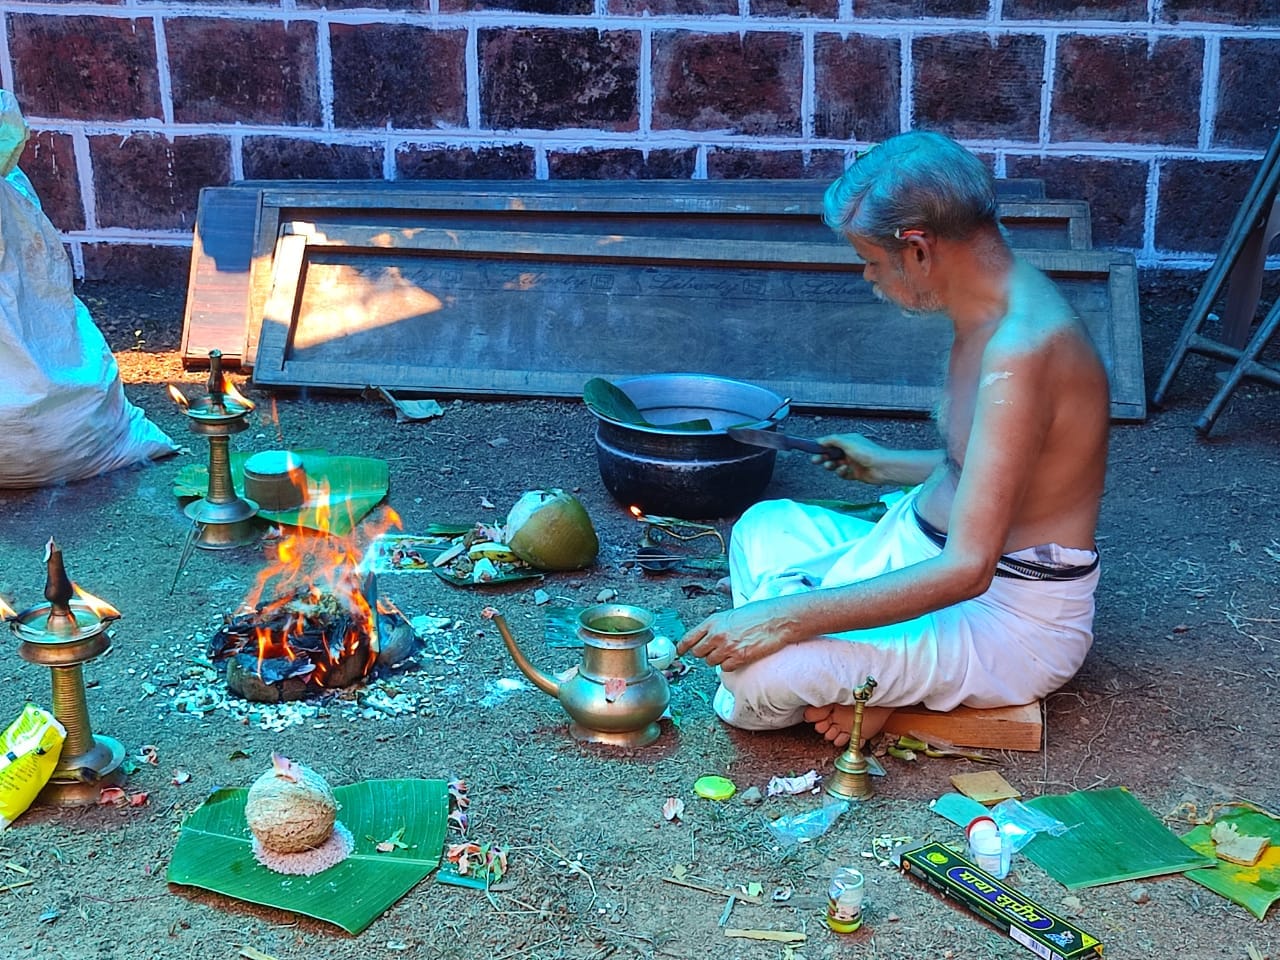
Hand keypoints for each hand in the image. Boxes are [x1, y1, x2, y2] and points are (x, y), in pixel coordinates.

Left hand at [676, 598, 799, 671]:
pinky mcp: (738, 658)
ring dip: (718, 659)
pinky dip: (729, 665)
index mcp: (714, 621)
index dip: (683, 647)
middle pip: (698, 653)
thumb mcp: (733, 613)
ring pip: (711, 662)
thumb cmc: (760, 613)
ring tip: (731, 651)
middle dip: (704, 653)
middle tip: (715, 650)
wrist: (778, 619)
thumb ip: (718, 624)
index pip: (690, 637)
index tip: (680, 651)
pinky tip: (738, 657)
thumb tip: (711, 635)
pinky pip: (725, 668)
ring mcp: (727, 647)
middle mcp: (717, 634)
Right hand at [814, 433, 891, 483]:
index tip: (812, 449)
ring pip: (836, 464)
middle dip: (823, 457)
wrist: (882, 468)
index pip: (831, 442)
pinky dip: (841, 473)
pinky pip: (843, 474)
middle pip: (832, 454)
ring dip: (831, 465)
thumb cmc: (868, 453)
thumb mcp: (847, 442)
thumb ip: (832, 440)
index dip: (822, 446)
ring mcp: (853, 462)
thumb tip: (820, 440)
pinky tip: (843, 471)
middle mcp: (851, 450)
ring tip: (830, 466)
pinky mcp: (855, 473)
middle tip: (815, 460)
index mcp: (849, 440)